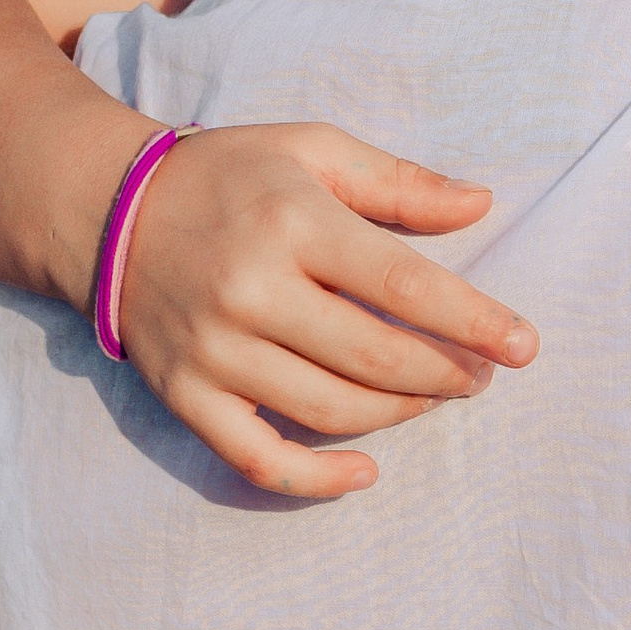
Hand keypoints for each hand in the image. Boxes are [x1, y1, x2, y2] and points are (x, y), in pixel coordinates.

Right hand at [112, 124, 534, 502]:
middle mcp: (250, 291)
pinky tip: (367, 470)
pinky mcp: (185, 394)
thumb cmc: (229, 175)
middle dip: (445, 374)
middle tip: (479, 374)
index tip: (524, 347)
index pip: (404, 285)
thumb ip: (398, 183)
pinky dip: (318, 479)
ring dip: (399, 414)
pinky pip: (258, 460)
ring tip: (430, 396)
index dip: (474, 321)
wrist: (106, 209)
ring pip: (331, 411)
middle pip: (376, 358)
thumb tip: (482, 203)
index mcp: (292, 223)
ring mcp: (214, 351)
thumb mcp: (312, 150)